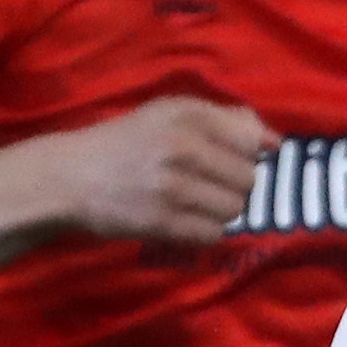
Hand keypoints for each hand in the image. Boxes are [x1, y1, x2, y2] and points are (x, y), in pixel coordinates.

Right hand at [40, 96, 266, 245]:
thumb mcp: (171, 113)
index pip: (252, 142)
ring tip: (194, 202)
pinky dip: (204, 231)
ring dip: (220, 210)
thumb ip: (226, 119)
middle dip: (233, 185)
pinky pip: (212, 233)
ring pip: (234, 209)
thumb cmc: (128, 141)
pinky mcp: (162, 222)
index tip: (226, 160)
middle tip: (205, 184)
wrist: (72, 176)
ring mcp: (173, 187)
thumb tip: (274, 142)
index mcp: (189, 115)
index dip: (245, 156)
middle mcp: (183, 147)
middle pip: (247, 179)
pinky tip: (184, 219)